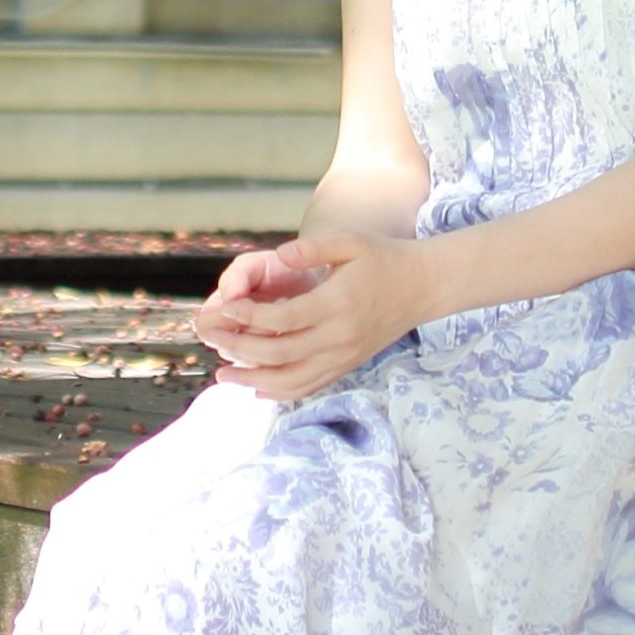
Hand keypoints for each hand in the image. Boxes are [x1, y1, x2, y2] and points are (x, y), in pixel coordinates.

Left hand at [194, 232, 429, 400]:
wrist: (421, 287)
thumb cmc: (383, 259)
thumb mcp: (351, 242)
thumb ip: (313, 247)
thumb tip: (280, 254)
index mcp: (337, 304)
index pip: (284, 318)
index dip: (249, 317)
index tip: (224, 310)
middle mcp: (339, 337)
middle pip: (280, 353)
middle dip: (241, 349)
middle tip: (213, 340)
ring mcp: (344, 356)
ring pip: (292, 380)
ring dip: (253, 380)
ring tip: (223, 374)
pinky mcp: (347, 365)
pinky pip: (310, 386)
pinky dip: (280, 392)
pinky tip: (256, 388)